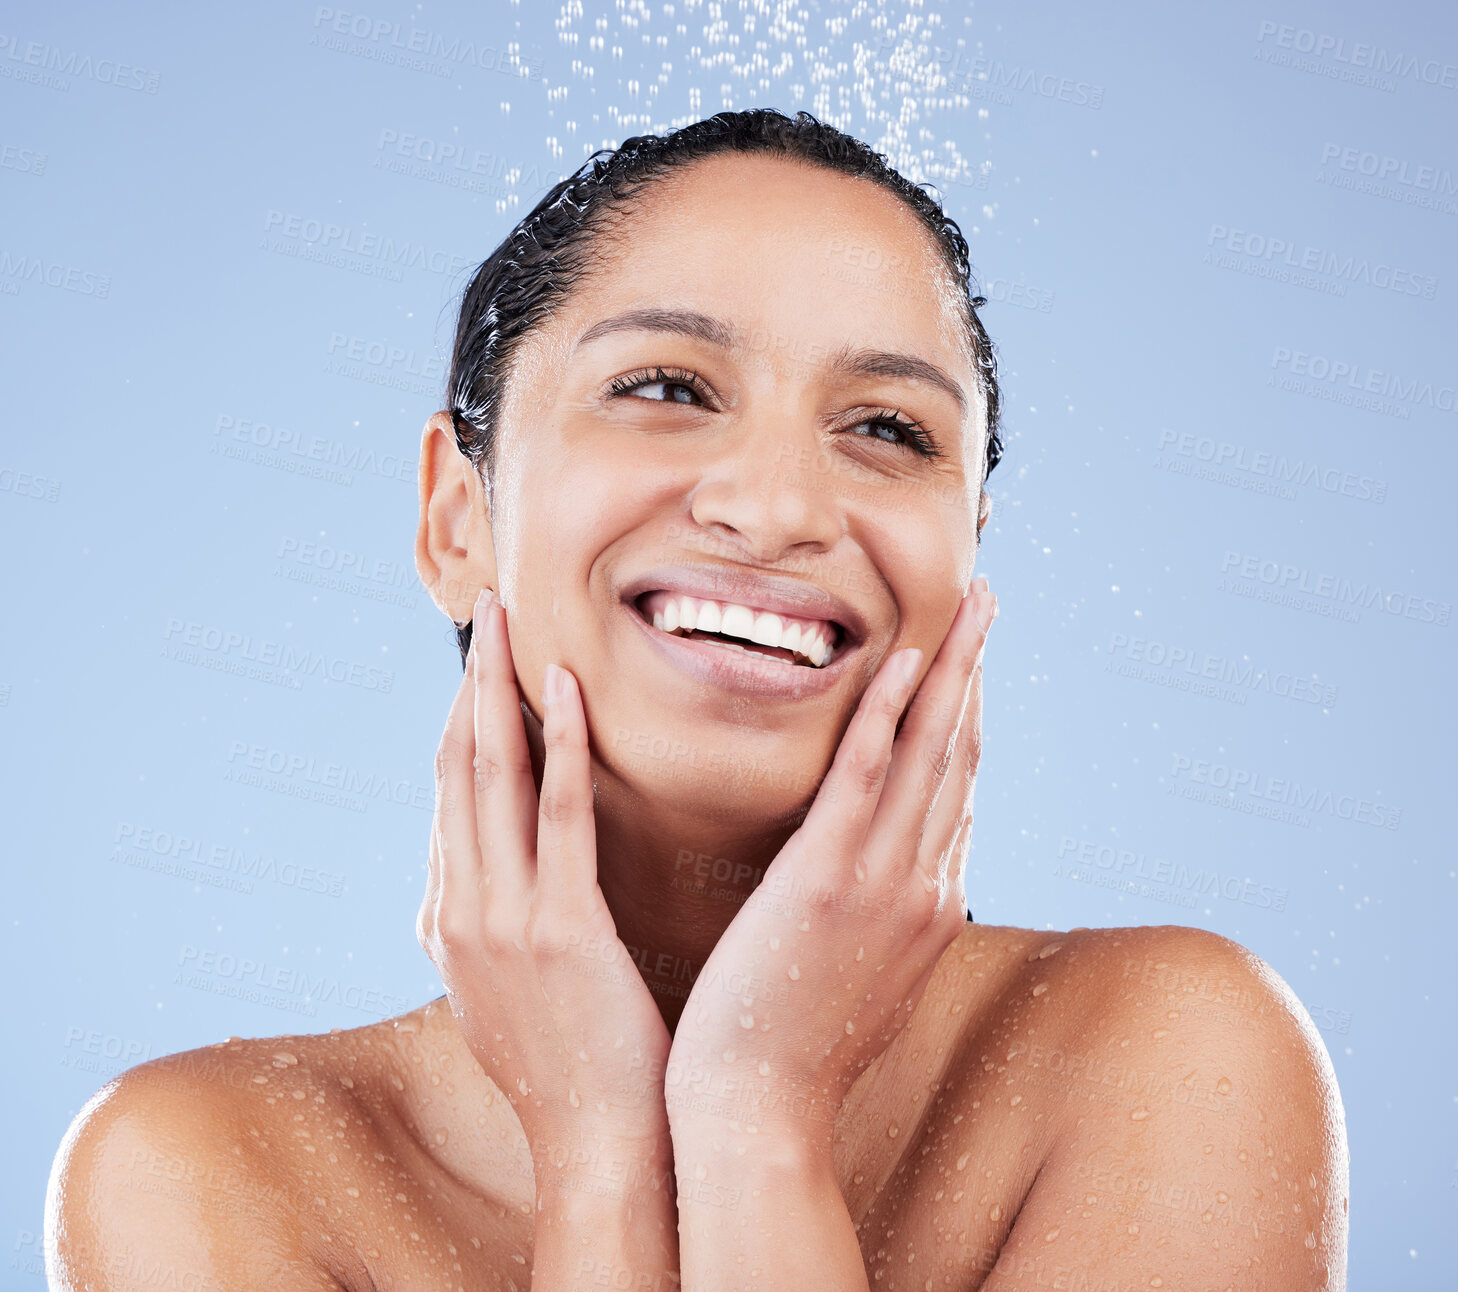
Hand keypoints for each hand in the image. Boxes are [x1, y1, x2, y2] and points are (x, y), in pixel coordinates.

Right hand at [419, 589, 674, 1156]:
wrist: (596, 1146)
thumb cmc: (570, 1068)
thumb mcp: (504, 993)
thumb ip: (489, 928)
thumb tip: (482, 883)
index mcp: (447, 919)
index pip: (448, 794)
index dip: (462, 717)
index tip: (481, 659)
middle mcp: (460, 909)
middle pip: (456, 767)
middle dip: (469, 680)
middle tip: (488, 607)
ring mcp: (503, 919)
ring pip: (491, 776)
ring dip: (499, 688)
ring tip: (509, 618)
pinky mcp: (562, 929)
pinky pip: (558, 815)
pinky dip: (559, 743)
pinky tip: (566, 687)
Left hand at [666, 577, 995, 1140]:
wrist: (761, 1115)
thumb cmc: (792, 1048)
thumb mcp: (862, 980)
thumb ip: (882, 921)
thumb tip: (892, 887)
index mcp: (928, 906)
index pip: (955, 791)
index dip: (966, 717)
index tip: (969, 661)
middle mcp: (924, 887)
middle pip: (959, 757)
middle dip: (976, 674)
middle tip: (990, 604)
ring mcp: (884, 884)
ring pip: (928, 754)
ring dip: (952, 669)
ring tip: (972, 603)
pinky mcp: (827, 881)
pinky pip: (865, 778)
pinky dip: (888, 714)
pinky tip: (902, 659)